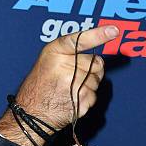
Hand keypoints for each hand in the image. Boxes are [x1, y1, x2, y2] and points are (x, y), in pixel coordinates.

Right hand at [0, 25, 118, 145]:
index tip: (113, 31)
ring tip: (72, 89)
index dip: (98, 35)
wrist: (32, 113)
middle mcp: (64, 67)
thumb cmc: (40, 86)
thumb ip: (68, 54)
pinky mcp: (80, 102)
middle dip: (93, 69)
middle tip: (78, 75)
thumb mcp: (47, 61)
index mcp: (55, 53)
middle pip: (96, 63)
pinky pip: (94, 96)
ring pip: (97, 81)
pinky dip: (87, 99)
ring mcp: (73, 85)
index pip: (80, 40)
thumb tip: (96, 56)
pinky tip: (73, 99)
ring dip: (90, 85)